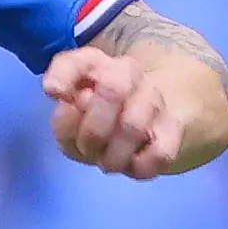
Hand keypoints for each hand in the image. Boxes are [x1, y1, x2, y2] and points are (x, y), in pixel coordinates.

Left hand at [41, 44, 206, 179]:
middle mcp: (129, 75)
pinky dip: (138, 166)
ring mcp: (154, 100)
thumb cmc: (98, 113)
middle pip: (112, 90)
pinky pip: (160, 152)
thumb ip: (61, 102)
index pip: (77, 62)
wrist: (147, 118)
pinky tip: (130, 166)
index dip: (62, 79)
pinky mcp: (173, 129)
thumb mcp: (71, 108)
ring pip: (133, 126)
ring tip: (106, 161)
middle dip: (92, 131)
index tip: (54, 95)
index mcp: (98, 65)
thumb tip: (57, 93)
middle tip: (87, 148)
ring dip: (112, 156)